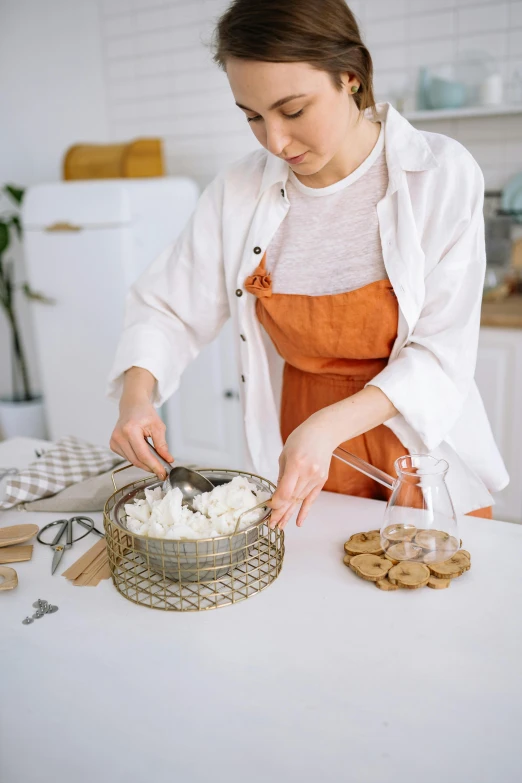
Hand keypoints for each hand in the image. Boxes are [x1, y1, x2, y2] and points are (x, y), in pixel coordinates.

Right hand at [110, 399, 172, 478]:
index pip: (143, 455)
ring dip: (145, 464)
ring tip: (156, 461)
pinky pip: (128, 458)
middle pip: (137, 460)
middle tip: (163, 471)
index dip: (154, 466)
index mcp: (130, 430)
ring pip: (132, 461)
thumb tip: (167, 460)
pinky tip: (144, 454)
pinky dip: (138, 459)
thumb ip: (162, 444)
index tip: (163, 473)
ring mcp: (114, 441)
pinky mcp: (113, 445)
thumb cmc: (145, 413)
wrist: (132, 405)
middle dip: (151, 467)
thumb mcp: (158, 426)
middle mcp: (119, 436)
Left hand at [269, 413, 337, 529]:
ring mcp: (316, 478)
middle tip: (271, 525)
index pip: (285, 492)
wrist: (323, 432)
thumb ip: (282, 475)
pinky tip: (298, 522)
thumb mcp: (285, 454)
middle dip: (280, 513)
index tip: (269, 508)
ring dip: (289, 514)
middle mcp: (308, 473)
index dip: (276, 503)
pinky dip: (304, 511)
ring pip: (300, 500)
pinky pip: (311, 499)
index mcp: (296, 464)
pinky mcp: (321, 480)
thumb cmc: (301, 439)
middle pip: (292, 498)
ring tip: (280, 525)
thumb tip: (277, 494)